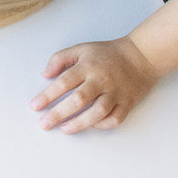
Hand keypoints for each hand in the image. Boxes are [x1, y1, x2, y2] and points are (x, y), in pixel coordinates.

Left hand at [30, 37, 158, 133]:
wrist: (142, 55)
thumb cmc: (108, 53)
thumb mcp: (81, 49)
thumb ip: (60, 59)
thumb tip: (45, 75)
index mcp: (88, 66)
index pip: (64, 82)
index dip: (47, 95)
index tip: (35, 106)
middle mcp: (101, 80)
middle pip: (78, 99)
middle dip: (59, 113)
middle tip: (44, 124)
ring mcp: (116, 93)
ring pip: (98, 112)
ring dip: (80, 123)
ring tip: (65, 129)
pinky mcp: (128, 103)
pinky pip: (116, 118)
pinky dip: (103, 125)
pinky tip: (90, 126)